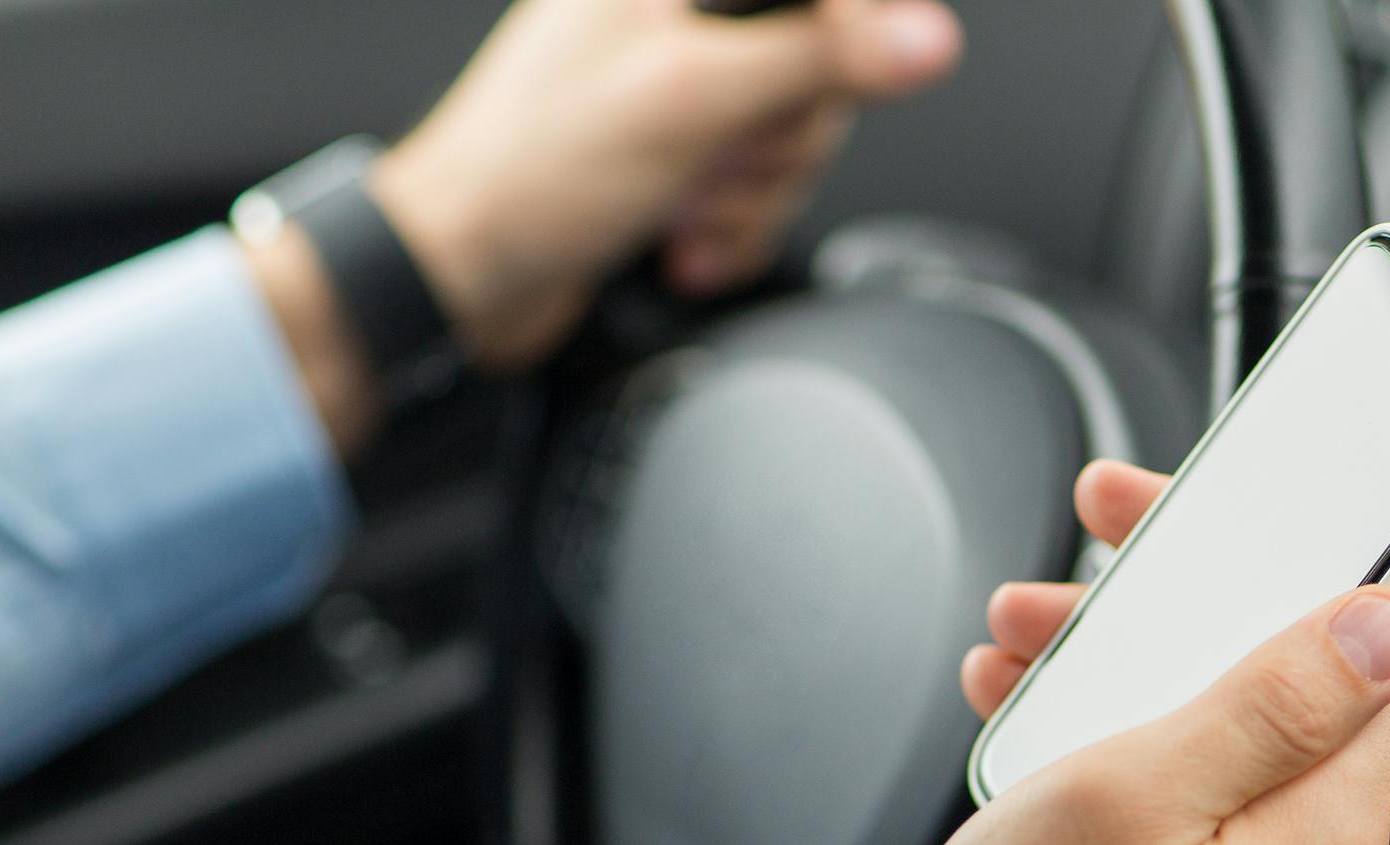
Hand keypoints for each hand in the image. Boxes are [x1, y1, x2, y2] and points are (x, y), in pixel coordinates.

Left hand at [247, 0, 958, 449]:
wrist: (463, 273)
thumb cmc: (534, 174)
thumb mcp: (698, 101)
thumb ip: (821, 57)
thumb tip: (926, 36)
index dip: (855, 35)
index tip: (858, 76)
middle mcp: (674, 13)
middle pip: (819, 59)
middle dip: (784, 135)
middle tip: (722, 153)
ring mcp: (680, 85)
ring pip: (795, 131)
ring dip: (752, 194)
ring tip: (687, 204)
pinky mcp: (681, 152)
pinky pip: (759, 185)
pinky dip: (732, 226)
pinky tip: (681, 233)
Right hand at [811, 460, 1389, 844]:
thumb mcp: (1125, 801)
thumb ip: (1268, 703)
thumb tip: (1389, 622)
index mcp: (1328, 841)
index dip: (1340, 543)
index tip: (1254, 498)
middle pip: (1310, 676)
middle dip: (1200, 590)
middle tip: (1103, 546)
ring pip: (1237, 730)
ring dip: (1139, 659)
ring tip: (1030, 644)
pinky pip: (1199, 799)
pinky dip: (1125, 738)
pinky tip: (1040, 720)